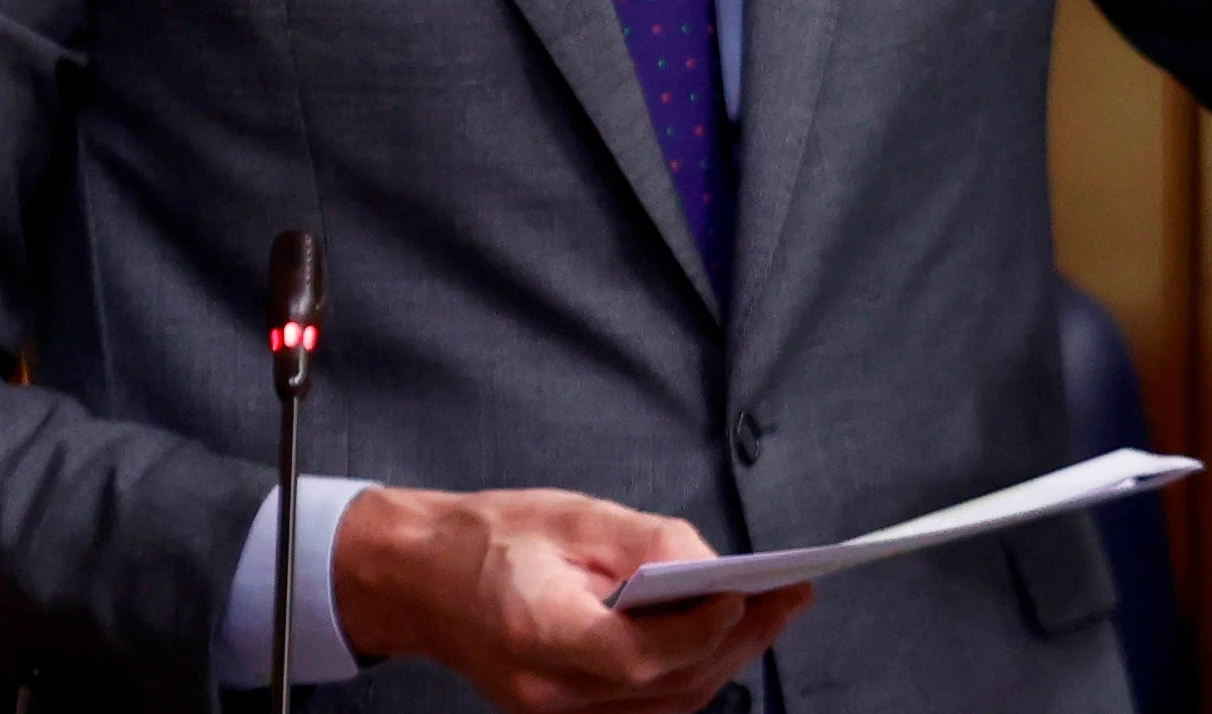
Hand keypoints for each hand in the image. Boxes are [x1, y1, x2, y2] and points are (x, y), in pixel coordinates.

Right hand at [332, 483, 808, 712]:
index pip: (639, 655)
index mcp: (539, 633)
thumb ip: (648, 542)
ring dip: (724, 660)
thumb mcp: (572, 517)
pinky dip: (690, 675)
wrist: (419, 578)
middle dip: (738, 641)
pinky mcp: (565, 713)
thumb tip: (713, 567)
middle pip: (665, 687)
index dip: (701, 629)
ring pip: (664, 705)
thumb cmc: (489, 538)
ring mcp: (555, 712)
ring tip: (774, 613)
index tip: (750, 592)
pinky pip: (645, 707)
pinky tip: (724, 636)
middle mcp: (548, 691)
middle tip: (792, 598)